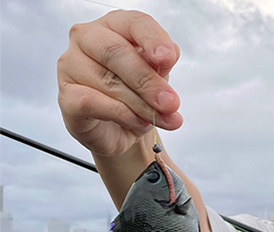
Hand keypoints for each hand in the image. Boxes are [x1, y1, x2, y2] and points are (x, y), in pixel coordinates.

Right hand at [57, 10, 182, 156]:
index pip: (134, 23)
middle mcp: (87, 38)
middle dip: (148, 81)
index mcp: (115, 26)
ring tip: (163, 118)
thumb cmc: (137, 94)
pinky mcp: (66, 96)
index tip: (168, 58)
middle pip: (116, 52)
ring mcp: (71, 65)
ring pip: (109, 81)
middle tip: (170, 103)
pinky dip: (123, 115)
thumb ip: (161, 65)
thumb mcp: (157, 77)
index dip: (152, 39)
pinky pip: (94, 102)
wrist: (121, 130)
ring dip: (142, 105)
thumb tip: (166, 59)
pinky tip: (140, 122)